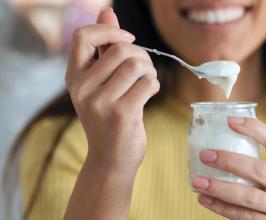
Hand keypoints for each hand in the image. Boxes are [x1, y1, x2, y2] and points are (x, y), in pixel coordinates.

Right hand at [65, 8, 158, 169]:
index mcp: (73, 77)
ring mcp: (101, 102)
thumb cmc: (108, 116)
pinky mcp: (122, 114)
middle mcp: (82, 88)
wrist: (111, 158)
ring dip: (150, 70)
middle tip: (144, 69)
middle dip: (142, 55)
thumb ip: (103, 48)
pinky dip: (155, 85)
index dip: (109, 31)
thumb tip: (107, 11)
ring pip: (137, 65)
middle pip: (121, 50)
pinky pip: (148, 83)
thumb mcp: (99, 83)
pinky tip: (149, 94)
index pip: (82, 36)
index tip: (128, 40)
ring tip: (147, 81)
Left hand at [191, 117, 265, 219]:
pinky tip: (205, 200)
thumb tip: (220, 150)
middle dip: (229, 160)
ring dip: (219, 188)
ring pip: (249, 196)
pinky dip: (222, 207)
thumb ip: (261, 169)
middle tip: (204, 155)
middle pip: (258, 169)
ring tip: (197, 181)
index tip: (229, 121)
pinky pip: (244, 216)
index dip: (254, 128)